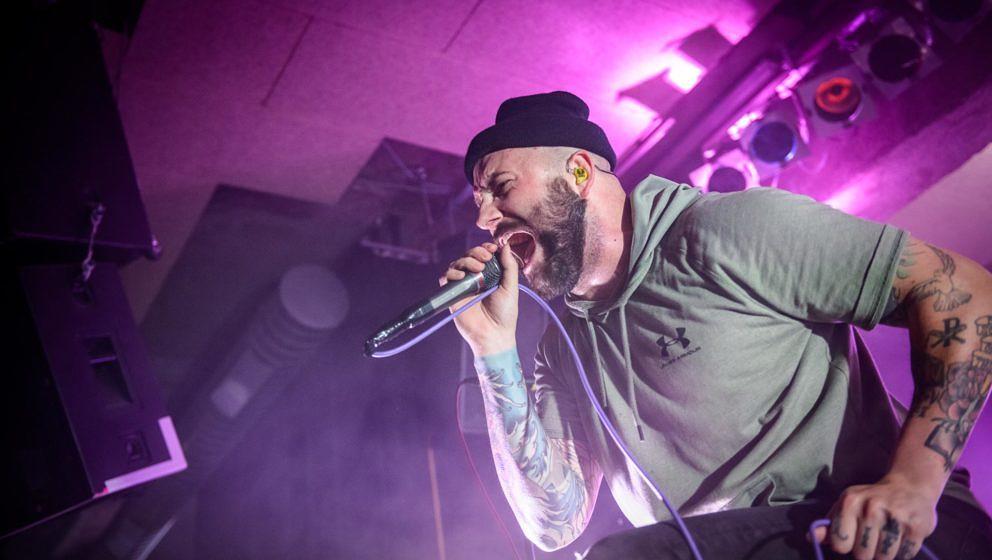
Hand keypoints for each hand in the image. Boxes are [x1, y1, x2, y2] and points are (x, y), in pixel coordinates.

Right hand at [440, 242, 518, 355]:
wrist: (493, 334)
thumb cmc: (505, 314)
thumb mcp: (511, 288)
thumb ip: (509, 267)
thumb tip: (505, 245)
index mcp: (490, 275)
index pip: (483, 254)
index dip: (486, 247)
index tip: (492, 248)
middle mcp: (475, 278)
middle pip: (469, 255)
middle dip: (476, 252)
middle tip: (485, 258)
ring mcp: (463, 286)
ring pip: (457, 264)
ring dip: (466, 260)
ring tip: (477, 269)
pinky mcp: (453, 295)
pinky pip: (446, 278)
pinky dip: (450, 273)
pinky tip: (461, 276)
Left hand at [813, 475, 937, 559]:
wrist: (909, 485)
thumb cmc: (871, 500)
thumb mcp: (847, 505)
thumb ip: (829, 524)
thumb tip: (810, 537)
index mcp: (850, 502)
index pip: (840, 543)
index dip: (845, 547)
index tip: (851, 540)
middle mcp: (872, 508)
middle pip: (862, 555)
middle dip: (866, 553)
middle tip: (872, 539)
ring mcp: (896, 518)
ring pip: (883, 558)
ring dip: (884, 554)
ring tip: (887, 538)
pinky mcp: (917, 528)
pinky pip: (904, 556)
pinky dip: (902, 553)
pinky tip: (901, 537)